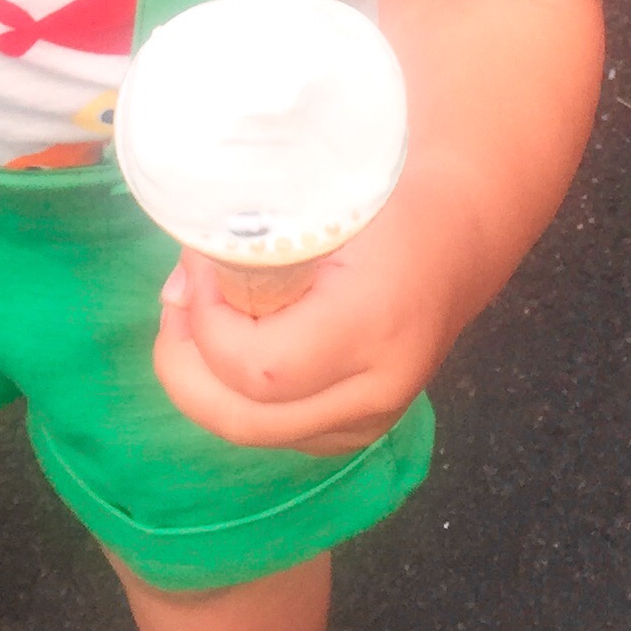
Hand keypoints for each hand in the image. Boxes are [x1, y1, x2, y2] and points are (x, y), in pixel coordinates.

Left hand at [149, 182, 471, 457]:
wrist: (455, 236)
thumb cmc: (386, 201)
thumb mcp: (322, 196)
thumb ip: (248, 237)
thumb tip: (178, 289)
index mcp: (373, 322)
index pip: (257, 368)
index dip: (205, 323)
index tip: (195, 267)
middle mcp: (378, 387)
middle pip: (244, 419)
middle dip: (186, 364)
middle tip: (174, 304)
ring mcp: (371, 420)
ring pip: (252, 433)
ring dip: (203, 383)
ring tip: (192, 321)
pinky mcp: (358, 431)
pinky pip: (273, 431)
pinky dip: (234, 396)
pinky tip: (229, 345)